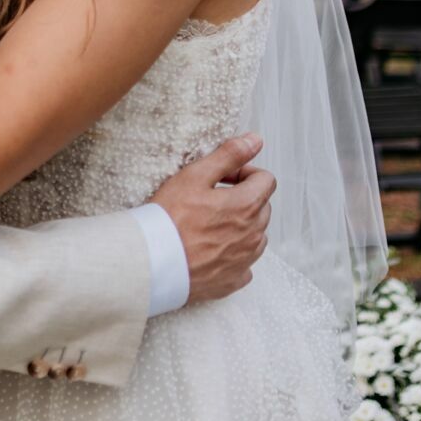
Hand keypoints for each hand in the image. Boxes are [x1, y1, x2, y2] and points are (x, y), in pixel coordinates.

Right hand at [150, 133, 274, 304]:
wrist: (154, 263)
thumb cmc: (171, 217)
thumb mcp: (196, 175)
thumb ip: (229, 155)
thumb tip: (255, 140)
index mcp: (247, 205)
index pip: (266, 180)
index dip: (245, 173)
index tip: (223, 178)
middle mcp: (254, 234)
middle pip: (262, 207)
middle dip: (243, 198)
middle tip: (211, 198)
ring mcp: (245, 260)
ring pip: (255, 235)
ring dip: (240, 226)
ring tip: (209, 224)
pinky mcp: (234, 280)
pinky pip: (244, 263)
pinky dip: (233, 254)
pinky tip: (210, 249)